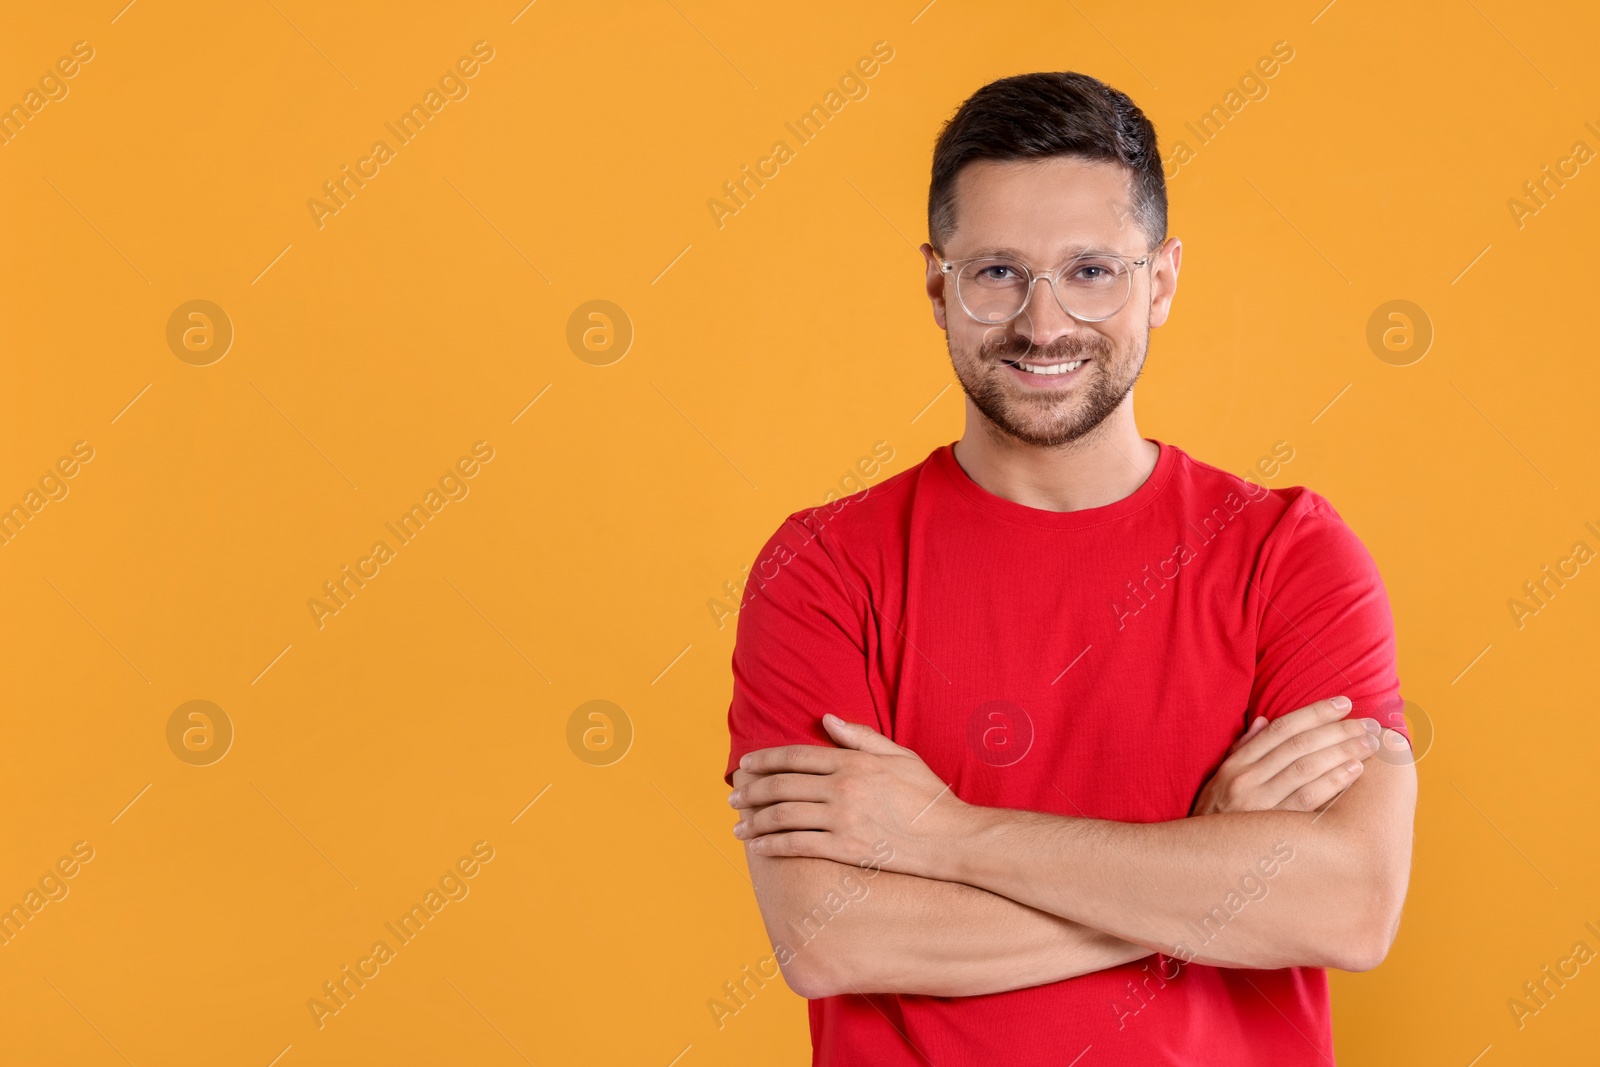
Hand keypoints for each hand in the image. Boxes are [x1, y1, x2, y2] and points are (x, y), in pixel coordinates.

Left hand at [728, 714, 961, 878]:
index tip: (745, 765)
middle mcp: (842, 788)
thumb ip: (861, 737)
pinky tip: (759, 847)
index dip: (765, 760)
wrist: (952, 839)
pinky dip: (773, 845)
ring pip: (784, 816)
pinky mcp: (845, 849)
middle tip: (733, 797)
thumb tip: (827, 719)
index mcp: (853, 762)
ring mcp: (842, 820)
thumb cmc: (928, 797)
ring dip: (755, 821)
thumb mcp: (900, 756)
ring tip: (738, 826)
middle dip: (751, 791)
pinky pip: (798, 845)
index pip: (796, 757)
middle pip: (782, 786)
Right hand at [1190, 696, 1381, 815]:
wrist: (1200, 865)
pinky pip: (1308, 799)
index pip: (1280, 729)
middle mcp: (1245, 780)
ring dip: (1341, 751)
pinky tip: (1354, 770)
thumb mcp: (1220, 781)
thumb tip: (1264, 721)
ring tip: (1369, 744)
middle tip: (1368, 724)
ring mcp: (1258, 804)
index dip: (1314, 712)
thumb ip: (1242, 751)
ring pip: (1306, 768)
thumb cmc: (1217, 820)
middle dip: (1337, 730)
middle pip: (1298, 745)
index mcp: (1235, 765)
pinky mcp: (1273, 829)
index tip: (1343, 704)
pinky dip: (1333, 781)